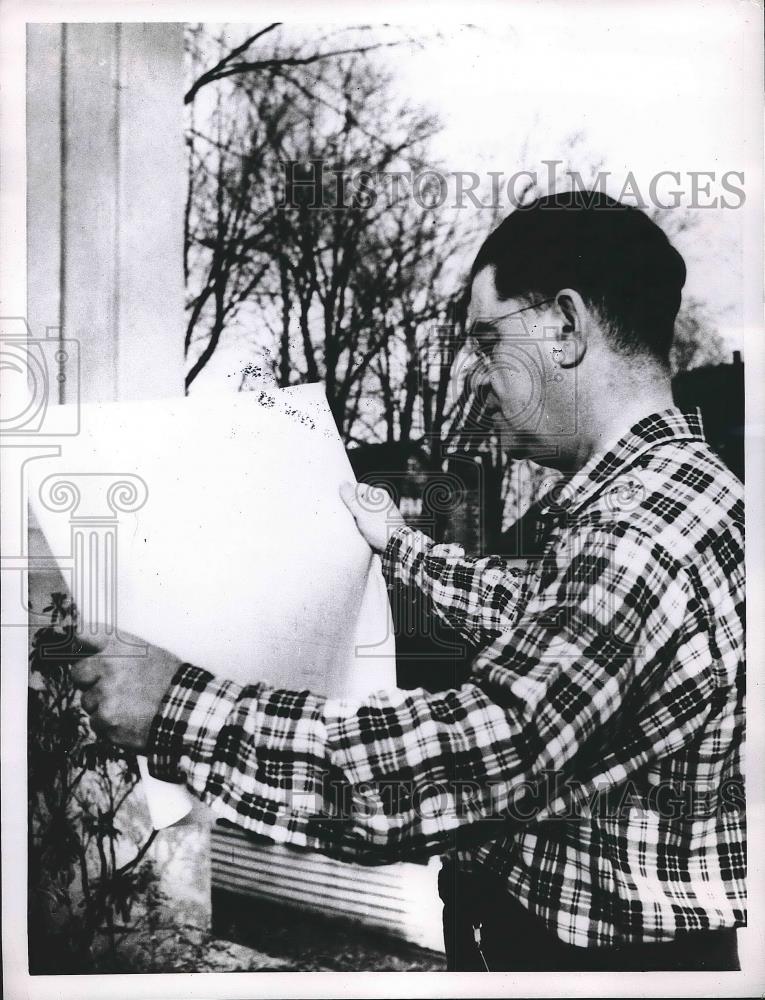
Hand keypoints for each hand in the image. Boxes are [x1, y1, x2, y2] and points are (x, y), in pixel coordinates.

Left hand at [69, 628, 181, 751]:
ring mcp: (105, 695)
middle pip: (78, 673)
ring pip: (87, 702)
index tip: (72, 646)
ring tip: (130, 705)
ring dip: (102, 706)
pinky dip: (110, 726)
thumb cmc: (167, 680)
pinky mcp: (106, 721)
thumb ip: (115, 648)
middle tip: (114, 686)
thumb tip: (83, 642)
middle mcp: (107, 667)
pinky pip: (96, 724)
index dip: (74, 641)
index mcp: (118, 646)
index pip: (81, 635)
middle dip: (90, 681)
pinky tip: (130, 720)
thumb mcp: (146, 652)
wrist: (186, 710)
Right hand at [340, 480, 406, 552]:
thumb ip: (351, 498)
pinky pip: (370, 521)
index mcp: (378, 494)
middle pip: (361, 500)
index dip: (350, 497)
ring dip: (359, 518)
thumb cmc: (380, 527)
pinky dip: (366, 525)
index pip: (358, 488)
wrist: (396, 544)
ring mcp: (384, 512)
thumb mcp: (361, 511)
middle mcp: (382, 501)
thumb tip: (342, 483)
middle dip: (354, 508)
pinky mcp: (384, 523)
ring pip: (365, 511)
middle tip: (351, 517)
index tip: (346, 506)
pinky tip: (364, 531)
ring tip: (358, 526)